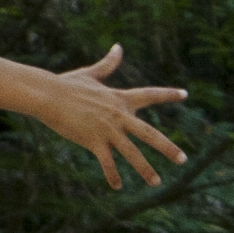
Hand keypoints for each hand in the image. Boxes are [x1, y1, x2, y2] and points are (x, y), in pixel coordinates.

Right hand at [35, 44, 188, 188]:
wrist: (48, 95)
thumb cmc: (66, 84)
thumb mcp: (91, 73)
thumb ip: (108, 64)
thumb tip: (118, 46)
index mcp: (120, 99)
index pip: (150, 95)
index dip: (168, 94)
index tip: (185, 94)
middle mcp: (119, 115)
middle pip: (149, 133)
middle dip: (167, 148)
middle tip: (183, 160)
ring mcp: (107, 129)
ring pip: (132, 153)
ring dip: (145, 169)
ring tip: (157, 182)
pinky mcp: (94, 141)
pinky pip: (107, 162)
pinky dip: (113, 175)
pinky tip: (118, 186)